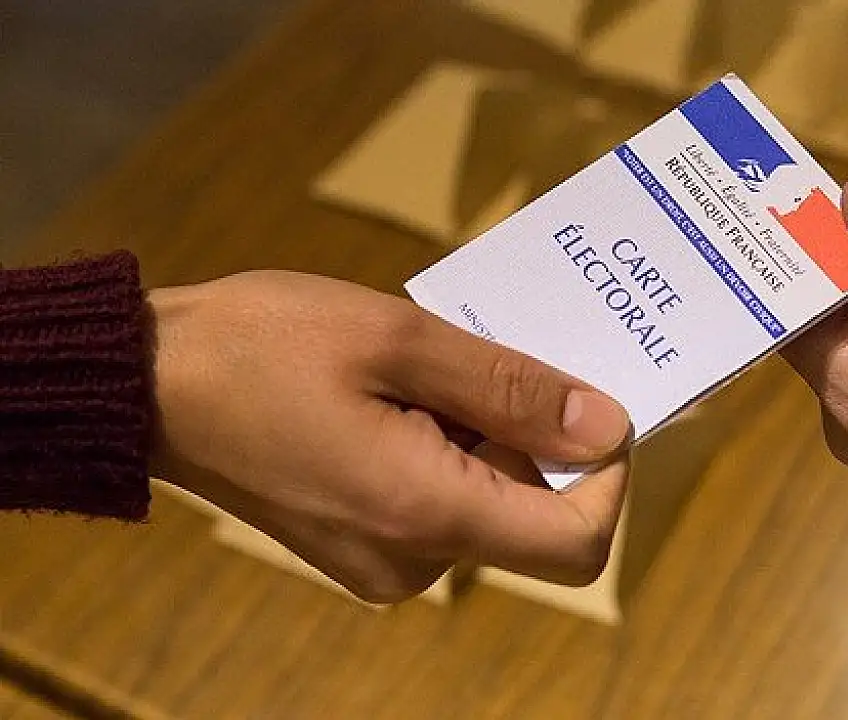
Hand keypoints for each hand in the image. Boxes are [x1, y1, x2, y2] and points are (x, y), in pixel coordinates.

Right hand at [148, 271, 630, 602]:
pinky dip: (448, 449)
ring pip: (487, 504)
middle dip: (532, 434)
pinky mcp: (361, 546)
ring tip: (425, 367)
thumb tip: (606, 426)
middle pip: (533, 515)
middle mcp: (411, 561)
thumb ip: (512, 388)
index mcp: (426, 514)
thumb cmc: (259, 347)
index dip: (608, 479)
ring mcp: (383, 561)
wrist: (143, 387)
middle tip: (484, 355)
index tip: (587, 405)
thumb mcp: (399, 340)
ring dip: (483, 434)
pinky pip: (442, 504)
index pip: (577, 543)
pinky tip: (401, 394)